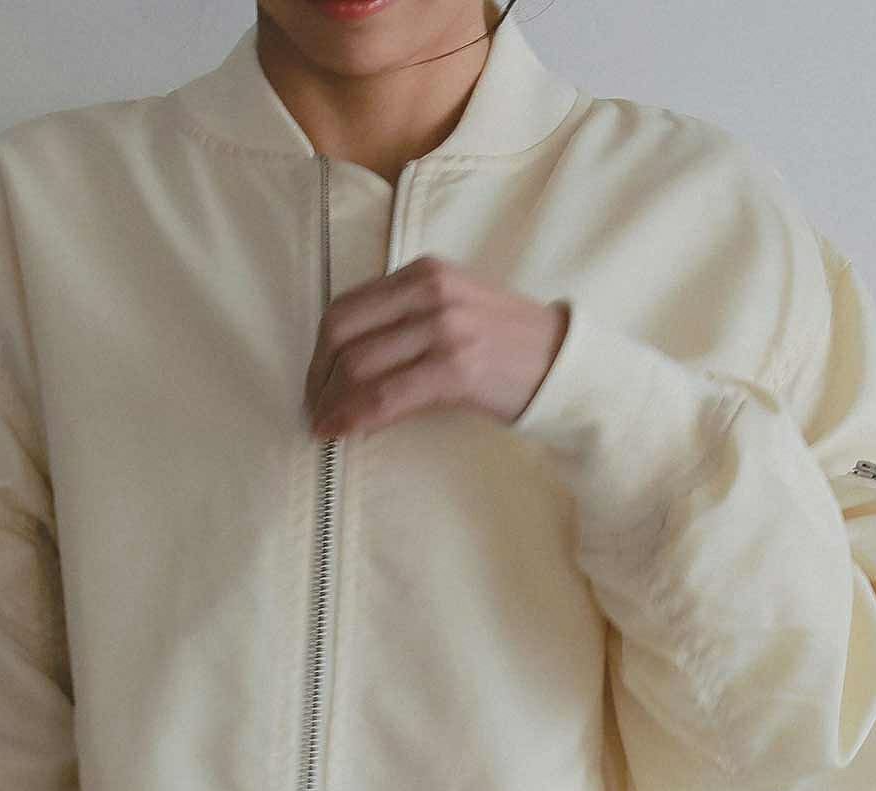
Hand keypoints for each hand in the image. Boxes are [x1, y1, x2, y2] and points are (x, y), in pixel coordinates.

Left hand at [303, 255, 568, 440]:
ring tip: (324, 426)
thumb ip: (405, 320)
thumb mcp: (453, 311)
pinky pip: (387, 395)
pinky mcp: (456, 368)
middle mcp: (430, 293)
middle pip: (343, 335)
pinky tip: (344, 432)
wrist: (562, 364)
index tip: (314, 383)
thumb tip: (349, 361)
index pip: (347, 307)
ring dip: (332, 403)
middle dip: (318, 378)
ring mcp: (443, 329)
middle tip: (313, 409)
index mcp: (424, 273)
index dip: (319, 351)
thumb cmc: (506, 346)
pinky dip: (356, 416)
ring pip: (360, 366)